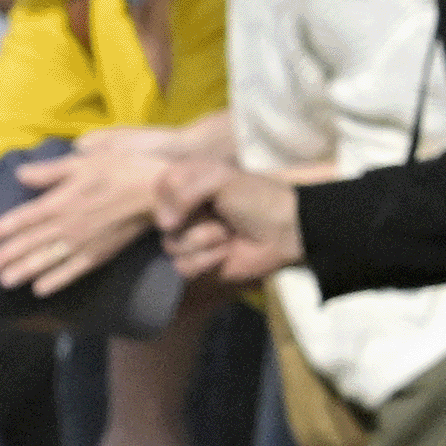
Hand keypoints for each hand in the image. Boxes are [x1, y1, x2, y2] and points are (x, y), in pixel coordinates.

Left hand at [0, 141, 177, 294]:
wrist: (157, 192)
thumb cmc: (121, 169)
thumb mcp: (83, 162)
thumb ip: (49, 171)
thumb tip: (20, 174)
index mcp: (59, 201)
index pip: (20, 219)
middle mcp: (66, 226)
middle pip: (27, 244)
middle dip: (3, 258)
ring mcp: (82, 243)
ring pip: (45, 261)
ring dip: (22, 272)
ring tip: (3, 282)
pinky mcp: (99, 254)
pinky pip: (72, 271)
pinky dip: (55, 281)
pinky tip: (39, 290)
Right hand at [162, 161, 306, 285]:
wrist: (285, 229)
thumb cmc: (255, 198)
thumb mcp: (219, 178)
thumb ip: (183, 190)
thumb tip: (165, 225)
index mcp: (189, 186)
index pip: (160, 189)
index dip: (172, 195)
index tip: (192, 195)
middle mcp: (186, 212)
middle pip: (162, 221)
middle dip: (194, 220)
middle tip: (218, 216)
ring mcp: (191, 239)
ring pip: (171, 246)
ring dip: (204, 240)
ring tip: (227, 235)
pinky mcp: (200, 264)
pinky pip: (183, 267)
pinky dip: (207, 260)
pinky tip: (226, 253)